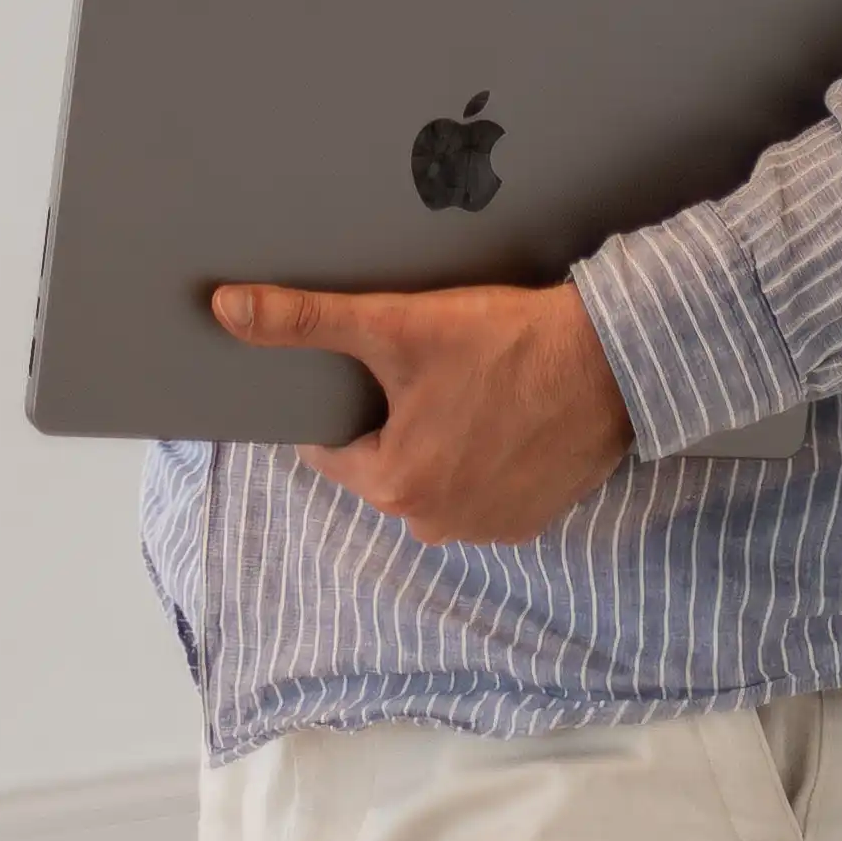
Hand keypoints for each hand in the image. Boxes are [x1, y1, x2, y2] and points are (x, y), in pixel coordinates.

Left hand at [211, 276, 634, 540]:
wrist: (614, 362)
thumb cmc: (504, 343)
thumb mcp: (395, 324)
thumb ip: (305, 320)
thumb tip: (227, 309)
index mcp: (393, 487)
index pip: (332, 444)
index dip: (347, 397)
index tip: (381, 364)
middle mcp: (435, 526)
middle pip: (384, 462)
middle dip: (396, 418)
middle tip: (434, 366)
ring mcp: (486, 531)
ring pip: (433, 475)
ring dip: (441, 439)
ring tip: (473, 386)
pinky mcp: (529, 523)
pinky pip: (480, 488)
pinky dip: (483, 456)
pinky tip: (503, 413)